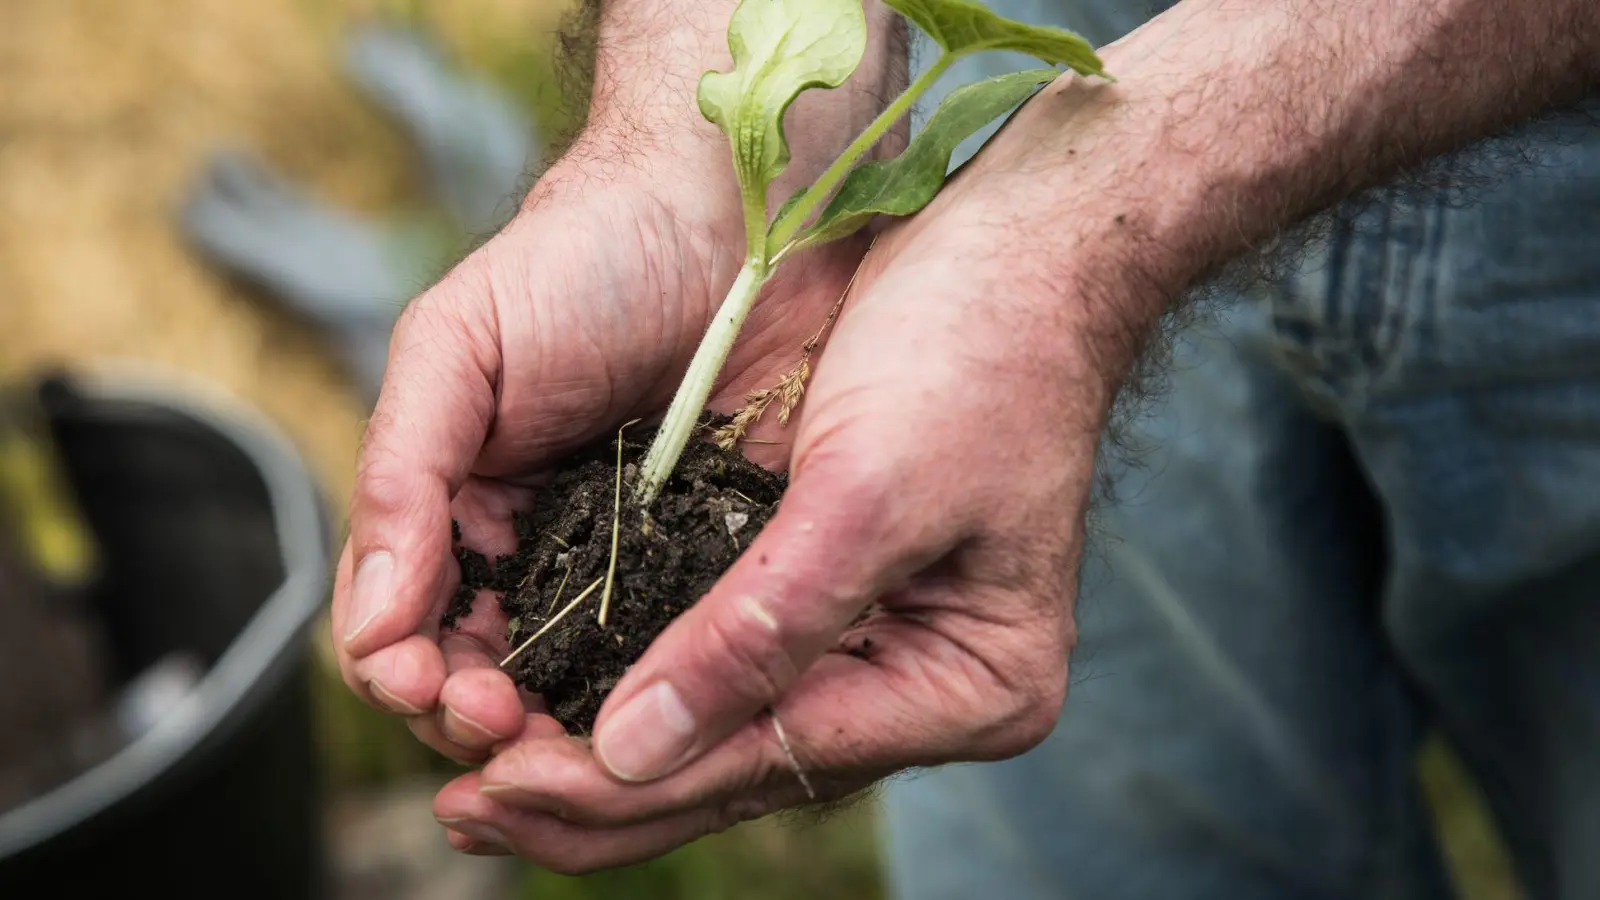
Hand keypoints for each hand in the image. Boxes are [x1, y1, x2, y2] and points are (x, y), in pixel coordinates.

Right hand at [329, 0, 908, 803]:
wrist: (731, 208)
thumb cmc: (581, 261)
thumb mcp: (456, 349)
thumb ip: (401, 477)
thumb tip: (369, 622)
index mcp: (465, 510)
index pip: (408, 629)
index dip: (404, 674)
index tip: (424, 687)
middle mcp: (546, 555)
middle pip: (489, 678)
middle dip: (472, 717)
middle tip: (493, 719)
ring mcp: (637, 568)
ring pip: (583, 689)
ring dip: (556, 731)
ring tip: (557, 734)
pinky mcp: (728, 567)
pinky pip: (687, 656)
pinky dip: (657, 697)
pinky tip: (652, 712)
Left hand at [426, 77, 1152, 867]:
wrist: (1021, 248)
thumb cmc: (973, 349)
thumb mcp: (865, 491)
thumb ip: (758, 635)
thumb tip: (629, 753)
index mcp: (968, 684)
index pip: (772, 759)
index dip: (630, 780)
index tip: (497, 784)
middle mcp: (923, 687)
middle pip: (738, 769)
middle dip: (596, 793)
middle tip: (460, 808)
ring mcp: (879, 645)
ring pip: (716, 732)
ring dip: (598, 755)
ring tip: (474, 784)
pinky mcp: (827, 593)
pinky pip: (716, 665)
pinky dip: (630, 682)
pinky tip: (545, 702)